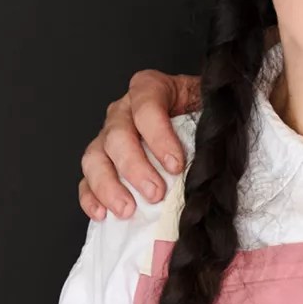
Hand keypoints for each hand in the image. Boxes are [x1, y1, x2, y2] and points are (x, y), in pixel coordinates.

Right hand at [78, 70, 203, 220]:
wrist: (201, 128)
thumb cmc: (204, 119)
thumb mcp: (212, 112)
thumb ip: (212, 126)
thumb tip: (216, 154)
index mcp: (151, 89)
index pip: (146, 106)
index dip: (158, 136)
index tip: (175, 165)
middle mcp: (124, 111)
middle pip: (117, 135)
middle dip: (135, 167)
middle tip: (155, 193)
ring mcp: (108, 137)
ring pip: (95, 157)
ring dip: (109, 185)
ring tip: (127, 209)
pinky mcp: (101, 164)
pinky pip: (87, 180)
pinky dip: (91, 197)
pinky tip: (103, 213)